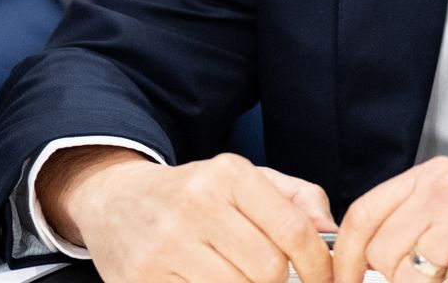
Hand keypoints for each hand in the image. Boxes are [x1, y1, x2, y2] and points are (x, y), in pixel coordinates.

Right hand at [41, 147, 334, 282]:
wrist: (115, 201)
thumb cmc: (193, 194)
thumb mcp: (245, 179)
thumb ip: (297, 199)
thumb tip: (332, 232)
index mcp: (230, 175)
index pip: (295, 230)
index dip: (320, 266)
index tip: (325, 281)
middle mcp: (197, 204)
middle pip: (268, 269)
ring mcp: (167, 244)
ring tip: (244, 282)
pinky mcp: (143, 278)